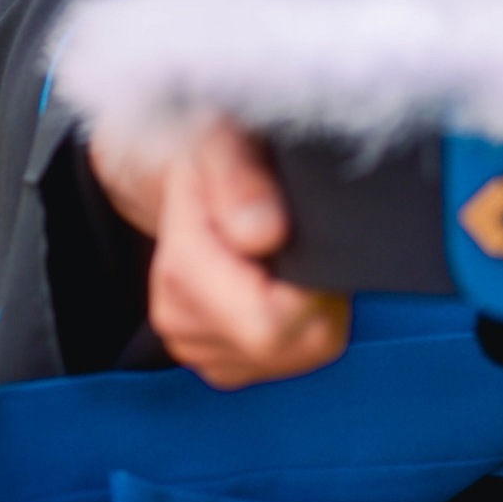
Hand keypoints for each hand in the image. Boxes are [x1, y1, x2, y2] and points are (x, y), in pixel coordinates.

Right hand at [89, 120, 350, 388]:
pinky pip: (287, 361)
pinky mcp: (218, 362)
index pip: (268, 323)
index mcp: (180, 270)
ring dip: (314, 311)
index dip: (315, 288)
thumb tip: (264, 233)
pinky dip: (301, 324)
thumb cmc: (210, 150)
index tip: (319, 239)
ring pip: (299, 355)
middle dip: (323, 299)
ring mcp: (195, 347)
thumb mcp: (224, 139)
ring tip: (296, 254)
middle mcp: (179, 320)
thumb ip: (241, 181)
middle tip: (316, 242)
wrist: (180, 175)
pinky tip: (286, 281)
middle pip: (294, 344)